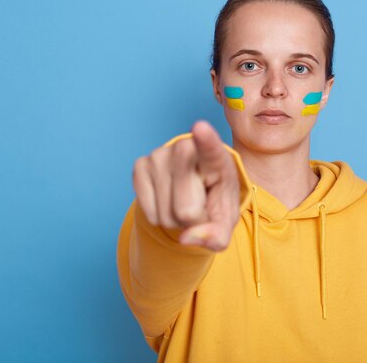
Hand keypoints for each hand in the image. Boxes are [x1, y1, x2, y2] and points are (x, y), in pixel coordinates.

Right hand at [132, 121, 240, 250]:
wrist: (197, 190)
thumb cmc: (216, 201)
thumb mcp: (226, 222)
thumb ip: (216, 236)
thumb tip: (186, 239)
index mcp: (216, 157)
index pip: (211, 148)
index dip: (205, 140)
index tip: (200, 127)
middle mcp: (186, 148)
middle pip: (186, 209)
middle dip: (194, 220)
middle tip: (200, 206)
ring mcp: (160, 155)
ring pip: (166, 214)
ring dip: (176, 220)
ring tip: (185, 202)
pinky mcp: (140, 165)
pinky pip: (148, 212)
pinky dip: (159, 217)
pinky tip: (168, 200)